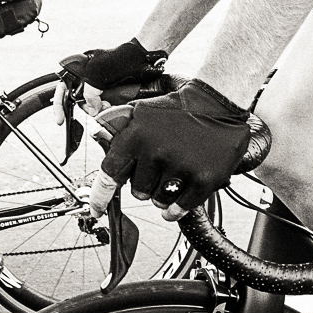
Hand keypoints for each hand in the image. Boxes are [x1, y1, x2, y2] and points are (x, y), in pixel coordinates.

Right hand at [53, 38, 168, 125]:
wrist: (140, 59)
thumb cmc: (118, 58)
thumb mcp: (97, 73)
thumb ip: (90, 92)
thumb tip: (93, 110)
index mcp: (78, 71)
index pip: (61, 90)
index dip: (59, 106)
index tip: (60, 121)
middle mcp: (86, 80)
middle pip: (78, 101)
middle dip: (87, 108)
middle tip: (99, 109)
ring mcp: (98, 87)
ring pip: (92, 106)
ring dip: (99, 110)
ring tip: (109, 106)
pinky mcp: (110, 93)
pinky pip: (104, 106)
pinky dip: (107, 109)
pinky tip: (113, 107)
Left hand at [90, 79, 257, 220]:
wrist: (217, 103)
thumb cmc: (178, 109)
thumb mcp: (143, 111)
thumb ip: (119, 127)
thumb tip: (97, 132)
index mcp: (137, 135)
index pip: (111, 172)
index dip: (101, 195)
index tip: (94, 209)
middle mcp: (157, 151)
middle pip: (138, 191)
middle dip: (146, 184)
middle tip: (160, 168)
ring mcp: (182, 166)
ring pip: (159, 200)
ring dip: (164, 194)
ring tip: (174, 174)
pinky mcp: (204, 178)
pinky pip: (182, 207)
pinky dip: (177, 209)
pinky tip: (178, 199)